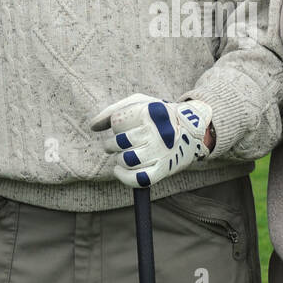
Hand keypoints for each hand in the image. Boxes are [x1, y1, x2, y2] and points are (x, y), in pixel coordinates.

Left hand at [91, 93, 213, 187]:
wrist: (189, 129)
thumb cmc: (157, 115)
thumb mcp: (138, 103)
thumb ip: (113, 111)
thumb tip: (93, 126)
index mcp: (150, 112)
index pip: (117, 121)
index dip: (114, 124)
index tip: (121, 125)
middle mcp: (156, 132)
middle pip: (119, 142)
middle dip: (112, 144)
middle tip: (117, 143)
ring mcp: (160, 152)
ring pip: (126, 160)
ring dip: (119, 159)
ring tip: (123, 154)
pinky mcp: (163, 169)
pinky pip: (138, 179)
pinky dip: (124, 177)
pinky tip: (120, 170)